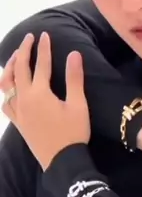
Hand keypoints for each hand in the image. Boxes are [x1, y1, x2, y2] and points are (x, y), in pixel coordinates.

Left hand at [0, 31, 89, 168]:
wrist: (62, 161)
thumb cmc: (73, 132)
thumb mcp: (78, 104)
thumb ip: (75, 78)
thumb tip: (74, 53)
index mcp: (39, 94)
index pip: (41, 65)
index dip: (43, 48)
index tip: (45, 34)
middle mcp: (24, 99)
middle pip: (19, 69)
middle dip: (24, 51)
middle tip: (29, 38)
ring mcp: (18, 111)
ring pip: (7, 84)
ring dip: (10, 67)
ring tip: (16, 57)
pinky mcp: (17, 121)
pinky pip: (5, 101)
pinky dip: (7, 90)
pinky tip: (11, 88)